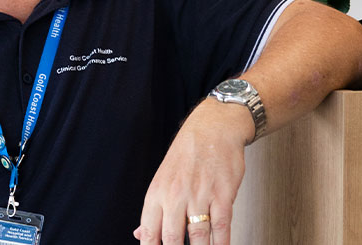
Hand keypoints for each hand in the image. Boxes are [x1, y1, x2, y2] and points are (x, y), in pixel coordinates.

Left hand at [133, 99, 251, 244]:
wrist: (213, 127)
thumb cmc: (187, 153)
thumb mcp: (162, 178)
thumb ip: (153, 210)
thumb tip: (139, 235)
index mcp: (157, 192)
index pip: (148, 232)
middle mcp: (176, 195)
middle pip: (171, 239)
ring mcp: (199, 195)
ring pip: (198, 237)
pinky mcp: (222, 194)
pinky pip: (221, 227)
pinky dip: (222, 244)